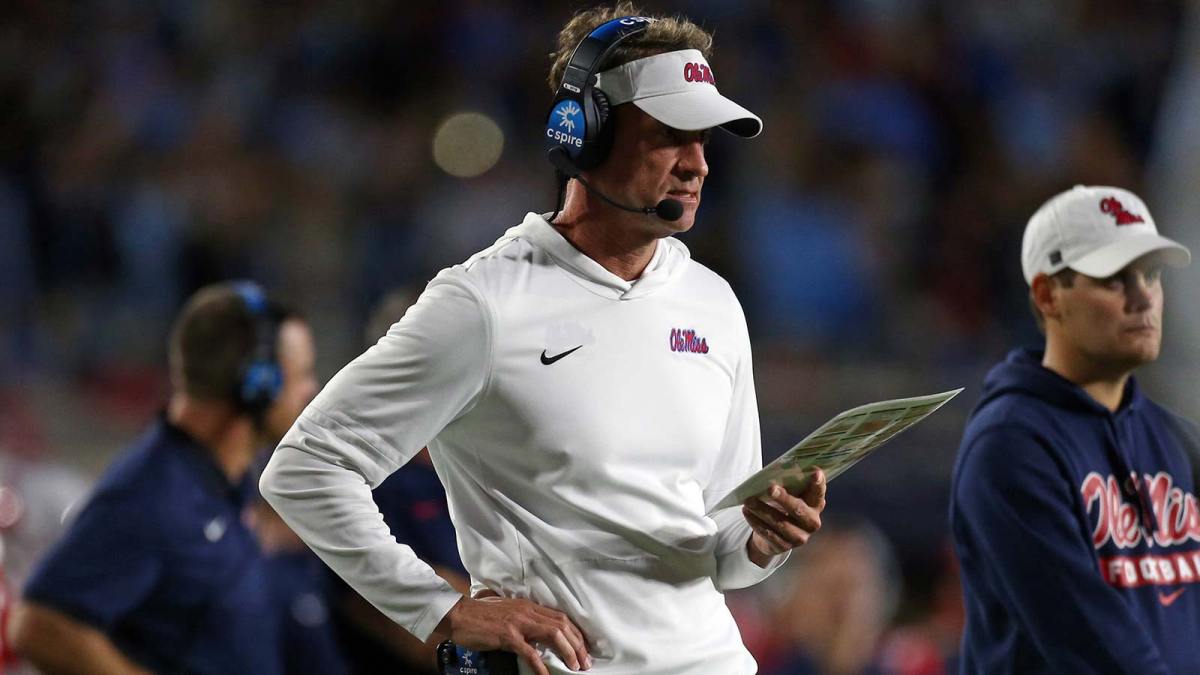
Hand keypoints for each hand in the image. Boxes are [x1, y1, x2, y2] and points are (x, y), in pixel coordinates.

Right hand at [436, 593, 591, 674]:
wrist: (459, 614)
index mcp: (529, 606)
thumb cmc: (481, 614)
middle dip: (578, 644)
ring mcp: (519, 623)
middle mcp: (528, 612)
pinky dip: (541, 665)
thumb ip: (525, 619)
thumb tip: (538, 634)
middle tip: (585, 661)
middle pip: (562, 626)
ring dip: (567, 652)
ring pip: (553, 635)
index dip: (576, 633)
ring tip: (575, 667)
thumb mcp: (508, 611)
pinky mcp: (508, 636)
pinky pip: (530, 652)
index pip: (561, 618)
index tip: (583, 648)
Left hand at [742, 468, 826, 565]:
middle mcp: (811, 523)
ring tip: (749, 500)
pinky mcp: (784, 546)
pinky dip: (755, 521)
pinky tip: (746, 512)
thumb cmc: (784, 506)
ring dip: (763, 510)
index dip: (818, 484)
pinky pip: (768, 533)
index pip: (818, 493)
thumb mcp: (791, 495)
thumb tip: (780, 469)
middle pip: (798, 509)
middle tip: (770, 488)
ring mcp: (799, 537)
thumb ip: (790, 484)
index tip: (815, 472)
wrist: (776, 534)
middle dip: (784, 498)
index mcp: (815, 505)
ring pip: (780, 523)